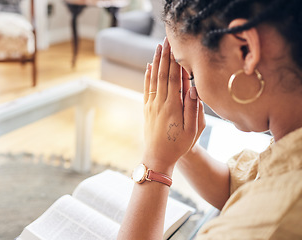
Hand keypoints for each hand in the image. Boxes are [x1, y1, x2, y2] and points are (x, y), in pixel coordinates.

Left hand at [143, 38, 204, 171]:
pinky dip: (148, 76)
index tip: (176, 46)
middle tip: (166, 39)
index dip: (175, 61)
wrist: (157, 157)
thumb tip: (193, 88)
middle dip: (165, 55)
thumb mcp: (192, 130)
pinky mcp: (147, 109)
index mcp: (173, 106)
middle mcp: (160, 102)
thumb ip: (193, 108)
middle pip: (163, 74)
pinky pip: (147, 88)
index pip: (175, 78)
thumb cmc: (178, 145)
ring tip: (158, 47)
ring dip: (156, 61)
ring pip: (153, 79)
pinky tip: (149, 67)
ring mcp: (151, 105)